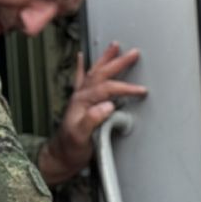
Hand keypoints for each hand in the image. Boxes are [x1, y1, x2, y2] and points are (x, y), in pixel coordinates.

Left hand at [39, 42, 146, 184]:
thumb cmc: (71, 148)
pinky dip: (82, 66)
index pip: (107, 89)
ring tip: (114, 46)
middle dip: (118, 63)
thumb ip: (92, 120)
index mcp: (83, 102)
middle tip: (134, 53)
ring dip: (105, 59)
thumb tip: (108, 106)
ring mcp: (80, 97)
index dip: (125, 88)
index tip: (141, 90)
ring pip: (94, 72)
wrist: (60, 156)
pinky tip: (82, 57)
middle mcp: (81, 96)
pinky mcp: (80, 102)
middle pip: (102, 74)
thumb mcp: (81, 137)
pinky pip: (81, 79)